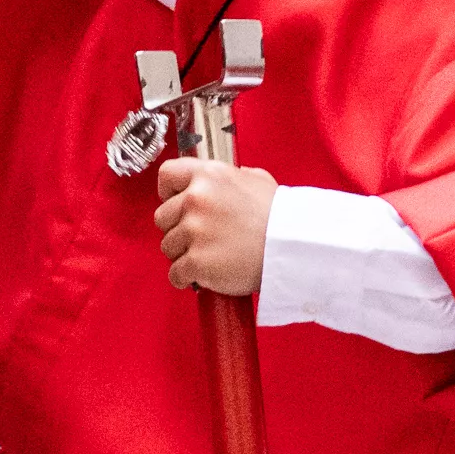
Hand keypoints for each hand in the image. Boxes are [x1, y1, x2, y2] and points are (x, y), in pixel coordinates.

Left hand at [154, 158, 274, 295]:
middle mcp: (196, 199)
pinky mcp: (196, 261)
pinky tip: (203, 276)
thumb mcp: (258, 181)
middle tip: (200, 239)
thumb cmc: (279, 217)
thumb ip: (235, 176)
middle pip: (162, 217)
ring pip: (168, 246)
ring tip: (208, 257)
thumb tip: (230, 177)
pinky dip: (186, 278)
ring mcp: (194, 231)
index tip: (176, 204)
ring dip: (183, 254)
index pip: (167, 175)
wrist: (292, 249)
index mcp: (209, 175)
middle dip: (177, 229)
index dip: (168, 192)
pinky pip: (175, 273)